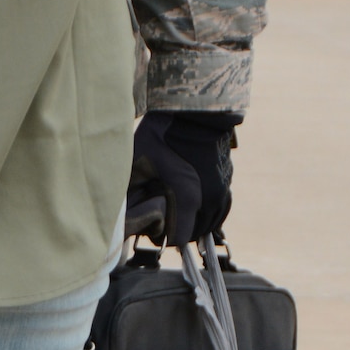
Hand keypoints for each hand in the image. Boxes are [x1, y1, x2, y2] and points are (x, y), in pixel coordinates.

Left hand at [125, 110, 240, 247]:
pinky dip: (210, 215)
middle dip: (179, 230)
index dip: (162, 235)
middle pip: (195, 234)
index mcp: (186, 197)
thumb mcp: (139, 162)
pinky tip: (199, 210)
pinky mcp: (226, 181)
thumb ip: (133, 188)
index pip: (178, 237)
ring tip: (180, 217)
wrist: (193, 112)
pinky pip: (221, 209)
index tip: (152, 226)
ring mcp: (220, 190)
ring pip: (211, 224)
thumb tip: (123, 208)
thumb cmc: (161, 135)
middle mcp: (208, 198)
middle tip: (163, 221)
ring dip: (196, 224)